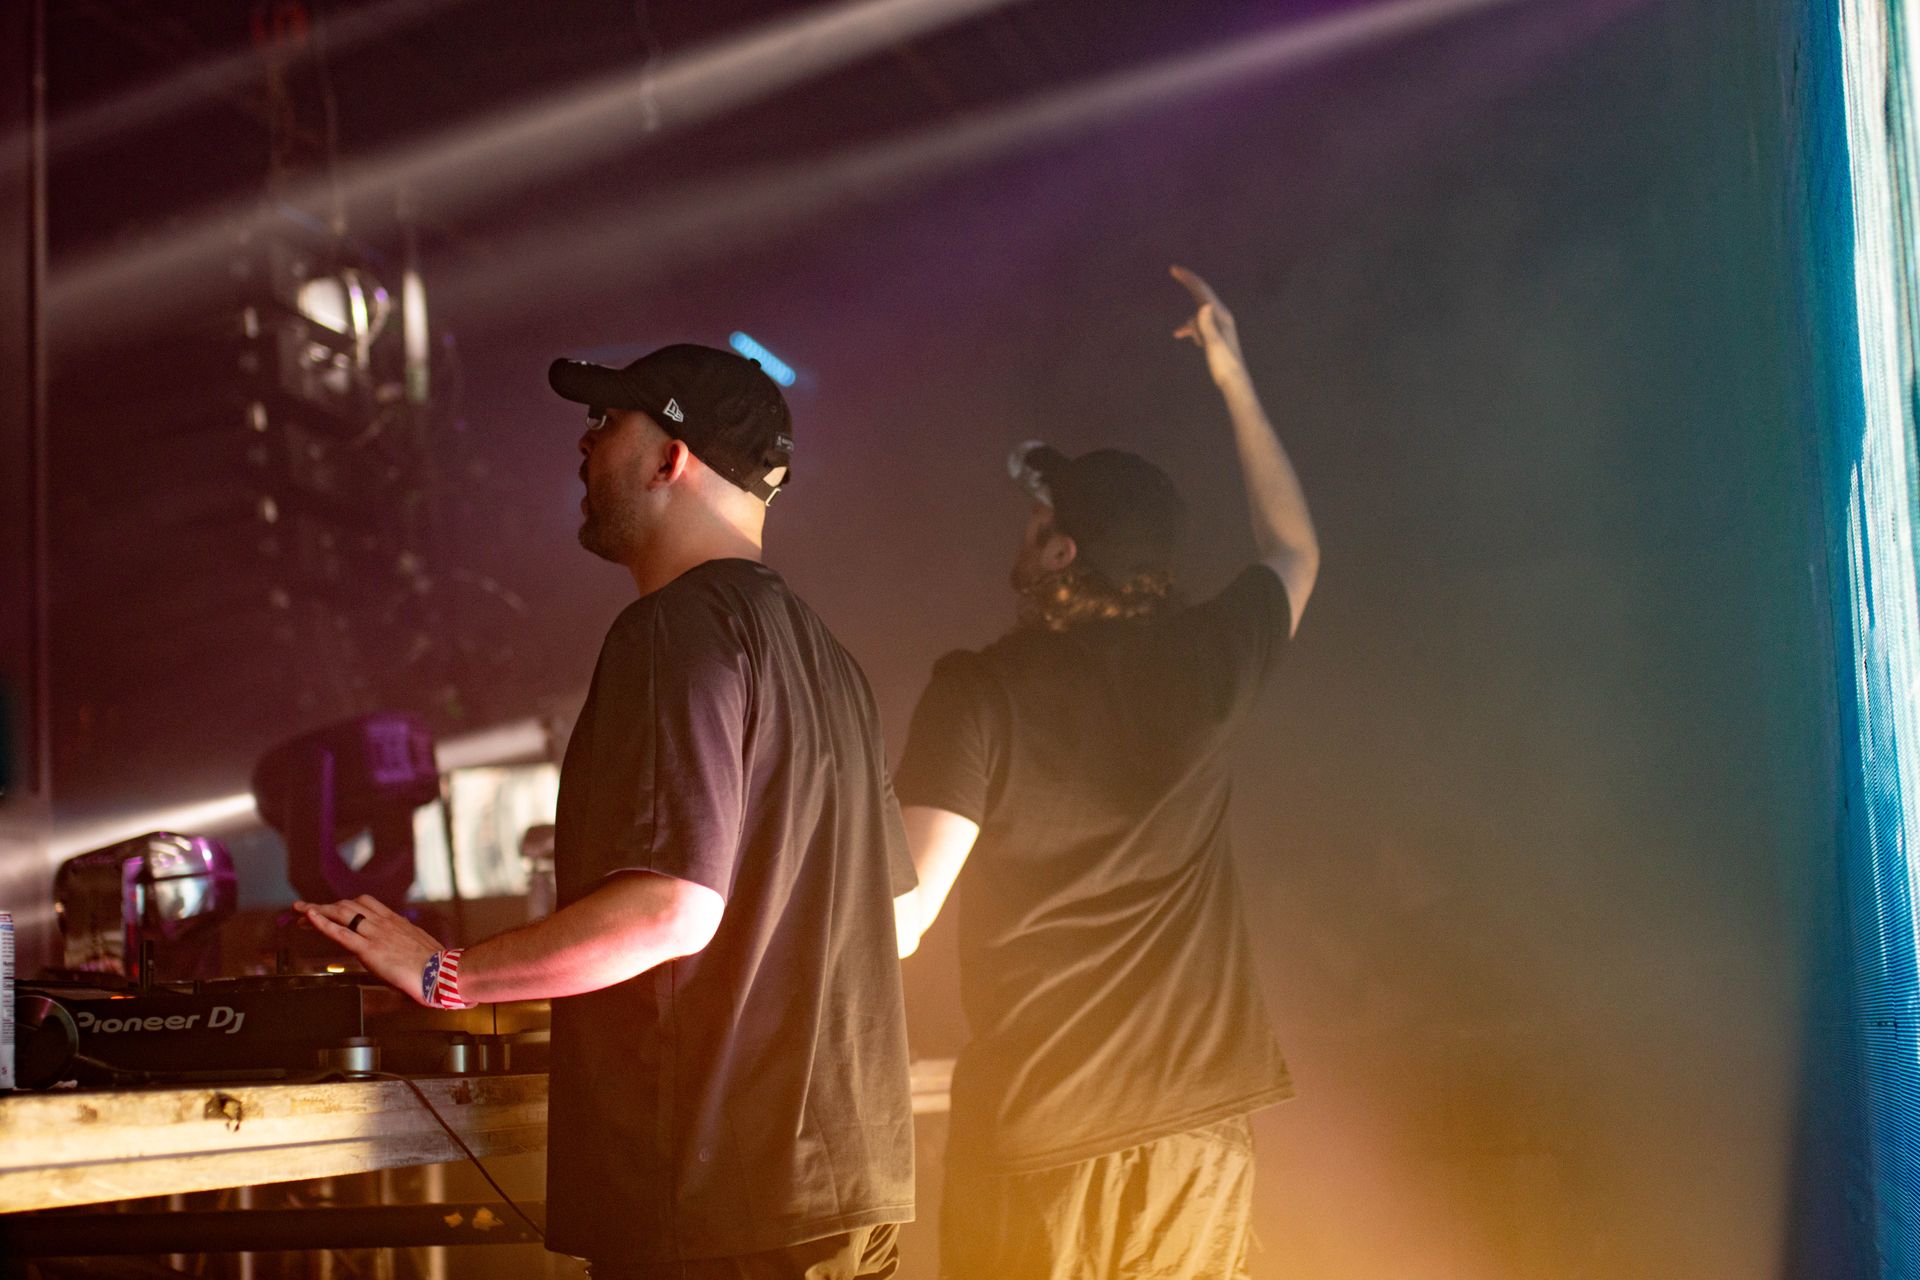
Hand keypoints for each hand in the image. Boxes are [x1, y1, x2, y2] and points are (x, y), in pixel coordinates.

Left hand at [294, 895, 443, 1006]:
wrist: (443, 972)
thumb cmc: (436, 966)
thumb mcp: (418, 947)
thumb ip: (404, 944)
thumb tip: (400, 951)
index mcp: (395, 921)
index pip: (364, 905)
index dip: (343, 905)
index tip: (330, 909)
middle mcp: (383, 922)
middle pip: (347, 906)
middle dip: (324, 907)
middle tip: (304, 910)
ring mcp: (375, 934)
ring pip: (341, 914)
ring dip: (317, 911)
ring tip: (299, 913)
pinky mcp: (369, 949)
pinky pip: (340, 933)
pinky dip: (321, 924)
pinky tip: (308, 919)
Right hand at [1170, 264, 1248, 388]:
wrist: (1234, 381)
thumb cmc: (1224, 364)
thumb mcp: (1214, 343)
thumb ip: (1208, 324)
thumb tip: (1205, 304)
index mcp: (1221, 316)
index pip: (1203, 292)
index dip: (1189, 279)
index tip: (1175, 269)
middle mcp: (1221, 317)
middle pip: (1202, 295)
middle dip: (1188, 284)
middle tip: (1174, 270)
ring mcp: (1219, 325)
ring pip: (1198, 314)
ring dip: (1189, 322)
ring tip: (1180, 333)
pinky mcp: (1216, 334)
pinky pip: (1199, 325)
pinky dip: (1190, 328)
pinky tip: (1181, 335)